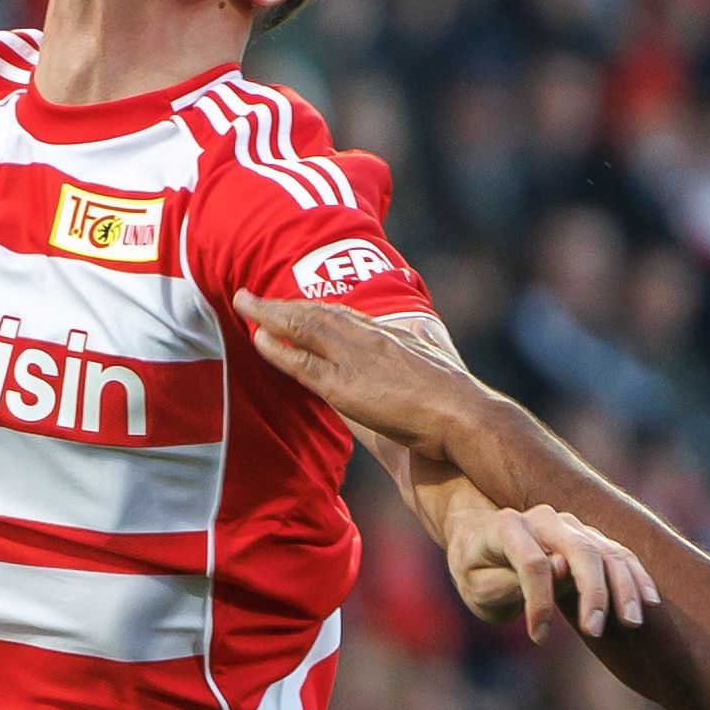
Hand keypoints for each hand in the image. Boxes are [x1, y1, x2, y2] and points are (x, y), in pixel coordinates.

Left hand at [234, 292, 489, 462]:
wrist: (465, 415)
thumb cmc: (458, 398)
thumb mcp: (438, 358)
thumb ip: (424, 345)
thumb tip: (420, 337)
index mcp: (390, 332)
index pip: (342, 314)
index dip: (312, 308)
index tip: (290, 303)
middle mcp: (369, 338)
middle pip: (317, 313)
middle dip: (281, 304)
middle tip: (250, 295)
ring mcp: (355, 359)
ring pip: (304, 328)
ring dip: (269, 314)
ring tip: (244, 303)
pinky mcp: (345, 387)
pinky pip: (302, 364)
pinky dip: (277, 350)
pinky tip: (259, 338)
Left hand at [448, 501, 657, 640]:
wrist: (483, 544)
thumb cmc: (477, 571)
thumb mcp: (478, 586)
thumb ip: (512, 581)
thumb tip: (561, 568)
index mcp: (507, 527)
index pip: (532, 562)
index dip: (538, 601)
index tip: (537, 637)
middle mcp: (544, 518)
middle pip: (580, 549)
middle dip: (593, 591)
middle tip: (596, 630)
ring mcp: (571, 526)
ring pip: (606, 551)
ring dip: (623, 587)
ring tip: (632, 623)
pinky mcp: (590, 538)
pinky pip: (620, 554)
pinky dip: (636, 577)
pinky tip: (649, 602)